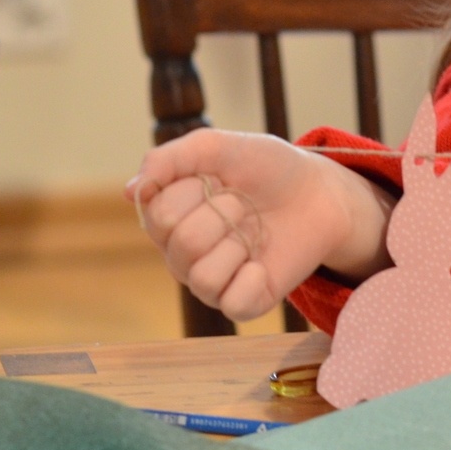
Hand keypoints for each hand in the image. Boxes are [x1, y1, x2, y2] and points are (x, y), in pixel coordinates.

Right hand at [126, 130, 392, 320]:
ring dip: (239, 242)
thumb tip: (131, 191)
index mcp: (167, 217)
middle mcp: (180, 253)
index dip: (198, 189)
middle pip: (181, 242)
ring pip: (202, 276)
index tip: (222, 179)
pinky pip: (231, 303)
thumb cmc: (266, 168)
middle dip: (223, 211)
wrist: (318, 191)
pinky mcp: (242, 301)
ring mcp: (210, 280)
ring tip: (254, 229)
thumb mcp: (219, 146)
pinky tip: (262, 261)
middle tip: (243, 203)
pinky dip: (251, 279)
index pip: (161, 212)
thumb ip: (170, 158)